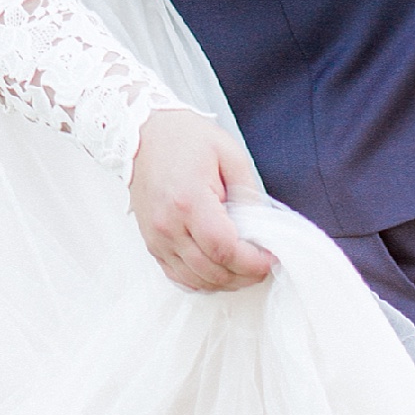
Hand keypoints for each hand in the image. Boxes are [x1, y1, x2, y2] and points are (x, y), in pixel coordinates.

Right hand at [127, 108, 275, 293]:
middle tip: (262, 264)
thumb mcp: (229, 153)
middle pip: (213, 272)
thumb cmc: (185, 138)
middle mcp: (168, 224)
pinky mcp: (151, 242)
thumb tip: (260, 230)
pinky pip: (178, 277)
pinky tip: (218, 268)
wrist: (145, 133)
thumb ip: (249, 194)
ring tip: (243, 267)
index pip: (225, 250)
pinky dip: (202, 280)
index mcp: (189, 200)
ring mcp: (156, 237)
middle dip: (245, 275)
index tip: (270, 258)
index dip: (253, 262)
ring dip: (226, 281)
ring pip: (197, 281)